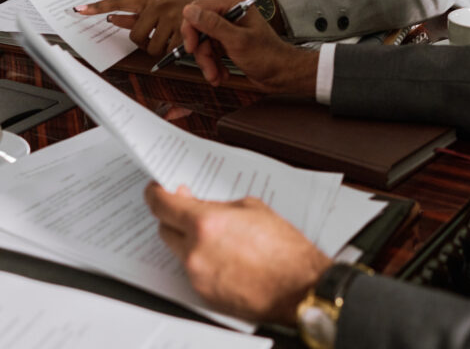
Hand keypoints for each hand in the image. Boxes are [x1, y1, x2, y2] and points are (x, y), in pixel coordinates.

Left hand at [75, 0, 190, 55]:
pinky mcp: (182, 30)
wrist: (211, 8)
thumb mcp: (157, 7)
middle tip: (154, 37)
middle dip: (143, 42)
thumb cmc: (180, 9)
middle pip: (135, 35)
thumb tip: (112, 19)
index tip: (80, 9)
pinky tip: (180, 41)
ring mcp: (171, 16)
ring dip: (159, 47)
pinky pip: (167, 51)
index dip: (99, 6)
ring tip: (169, 37)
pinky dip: (173, 51)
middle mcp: (159, 4)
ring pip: (151, 47)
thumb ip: (135, 15)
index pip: (119, 0)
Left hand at [145, 183, 330, 325]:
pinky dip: (201, 260)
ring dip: (189, 239)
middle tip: (188, 207)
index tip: (155, 189)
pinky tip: (224, 255)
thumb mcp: (252, 208)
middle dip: (174, 217)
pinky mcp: (204, 295)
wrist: (298, 286)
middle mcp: (196, 252)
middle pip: (165, 229)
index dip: (155, 194)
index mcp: (206, 224)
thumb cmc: (283, 249)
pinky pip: (193, 270)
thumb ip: (219, 205)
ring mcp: (198, 276)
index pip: (163, 206)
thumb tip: (201, 205)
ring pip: (179, 251)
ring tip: (218, 236)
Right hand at [181, 0, 318, 95]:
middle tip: (207, 67)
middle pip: (199, 28)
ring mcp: (229, 28)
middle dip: (201, 51)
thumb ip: (213, 25)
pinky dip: (213, 65)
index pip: (199, 9)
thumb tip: (190, 11)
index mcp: (234, 5)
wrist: (281, 74)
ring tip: (216, 76)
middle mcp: (230, 14)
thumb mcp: (237, 41)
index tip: (191, 47)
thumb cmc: (268, 56)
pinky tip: (221, 75)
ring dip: (207, 62)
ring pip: (203, 43)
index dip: (191, 28)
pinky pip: (211, 52)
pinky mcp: (228, 42)